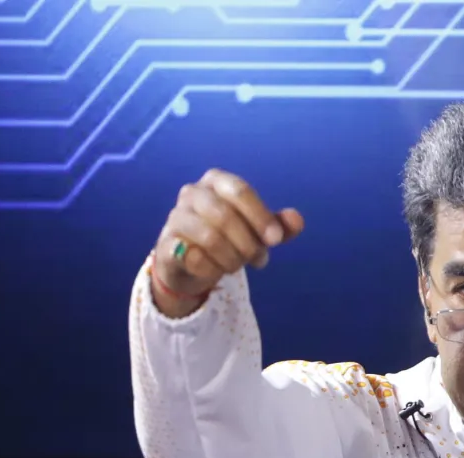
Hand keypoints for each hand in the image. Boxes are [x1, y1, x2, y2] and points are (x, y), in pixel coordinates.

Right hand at [149, 168, 304, 317]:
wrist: (191, 263)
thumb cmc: (228, 238)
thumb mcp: (257, 232)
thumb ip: (279, 227)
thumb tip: (298, 221)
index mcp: (217, 181)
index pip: (240, 191)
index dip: (261, 217)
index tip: (276, 241)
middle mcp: (192, 192)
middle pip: (225, 215)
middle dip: (247, 243)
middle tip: (259, 260)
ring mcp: (176, 216)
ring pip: (209, 237)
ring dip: (231, 258)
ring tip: (237, 266)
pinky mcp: (165, 243)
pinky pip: (192, 257)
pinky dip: (211, 269)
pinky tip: (216, 271)